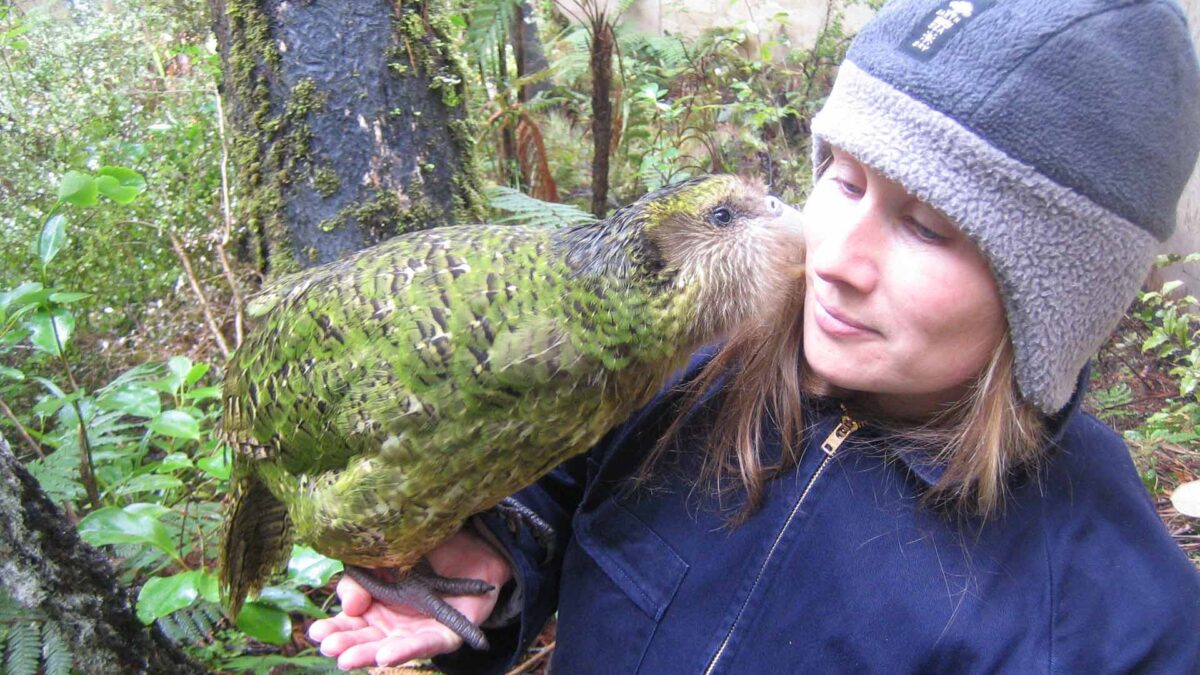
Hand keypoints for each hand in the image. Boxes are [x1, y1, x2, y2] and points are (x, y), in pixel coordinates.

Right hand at [307, 528, 512, 669]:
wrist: (476, 546)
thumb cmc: (428, 553)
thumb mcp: (387, 556)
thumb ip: (364, 576)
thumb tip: (352, 603)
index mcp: (378, 606)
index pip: (351, 622)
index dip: (334, 628)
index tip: (316, 632)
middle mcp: (396, 624)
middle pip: (367, 639)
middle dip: (347, 644)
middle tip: (329, 647)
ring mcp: (419, 631)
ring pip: (390, 647)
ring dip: (368, 654)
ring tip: (347, 660)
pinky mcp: (447, 635)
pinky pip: (428, 644)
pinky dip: (409, 649)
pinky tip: (387, 656)